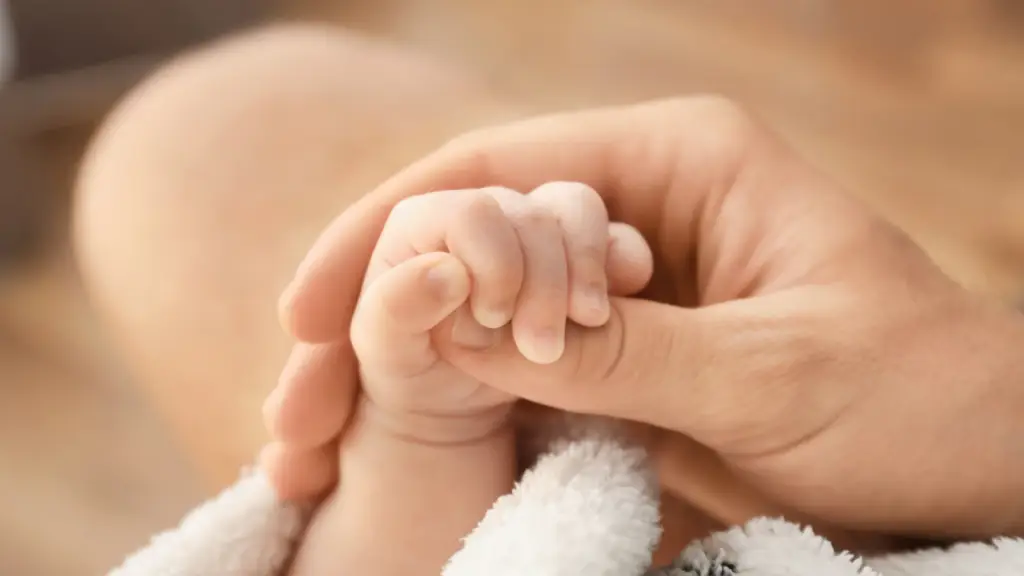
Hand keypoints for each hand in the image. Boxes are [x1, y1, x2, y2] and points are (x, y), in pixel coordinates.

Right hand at [265, 96, 1023, 538]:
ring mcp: (628, 283)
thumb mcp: (767, 374)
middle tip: (293, 395)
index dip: (394, 231)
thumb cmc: (916, 398)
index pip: (500, 173)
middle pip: (474, 238)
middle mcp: (641, 209)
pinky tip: (396, 438)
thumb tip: (452, 329)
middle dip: (377, 310)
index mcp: (680, 162)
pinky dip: (459, 403)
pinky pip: (523, 365)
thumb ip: (613, 353)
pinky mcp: (629, 350)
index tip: (309, 310)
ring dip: (403, 365)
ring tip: (314, 431)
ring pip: (487, 308)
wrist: (982, 459)